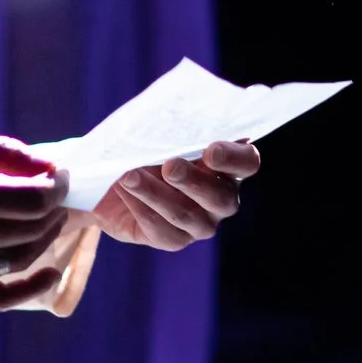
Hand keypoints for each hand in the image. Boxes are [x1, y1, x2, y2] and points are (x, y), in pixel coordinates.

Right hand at [0, 123, 69, 306]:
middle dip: (55, 207)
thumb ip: (0, 150)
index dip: (57, 186)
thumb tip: (48, 165)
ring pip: (22, 257)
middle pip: (32, 227)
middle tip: (57, 191)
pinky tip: (52, 273)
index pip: (32, 199)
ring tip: (51, 216)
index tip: (60, 175)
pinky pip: (1, 298)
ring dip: (48, 235)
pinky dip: (33, 288)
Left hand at [91, 140, 259, 250]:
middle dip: (194, 181)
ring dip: (156, 194)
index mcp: (228, 164)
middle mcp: (221, 197)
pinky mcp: (174, 239)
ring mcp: (200, 223)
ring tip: (129, 176)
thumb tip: (166, 122)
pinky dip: (141, 209)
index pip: (247, 162)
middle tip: (169, 166)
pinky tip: (125, 191)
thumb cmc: (146, 145)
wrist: (114, 174)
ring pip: (188, 216)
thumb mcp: (159, 131)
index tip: (210, 151)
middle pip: (222, 196)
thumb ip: (172, 128)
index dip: (234, 158)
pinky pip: (162, 231)